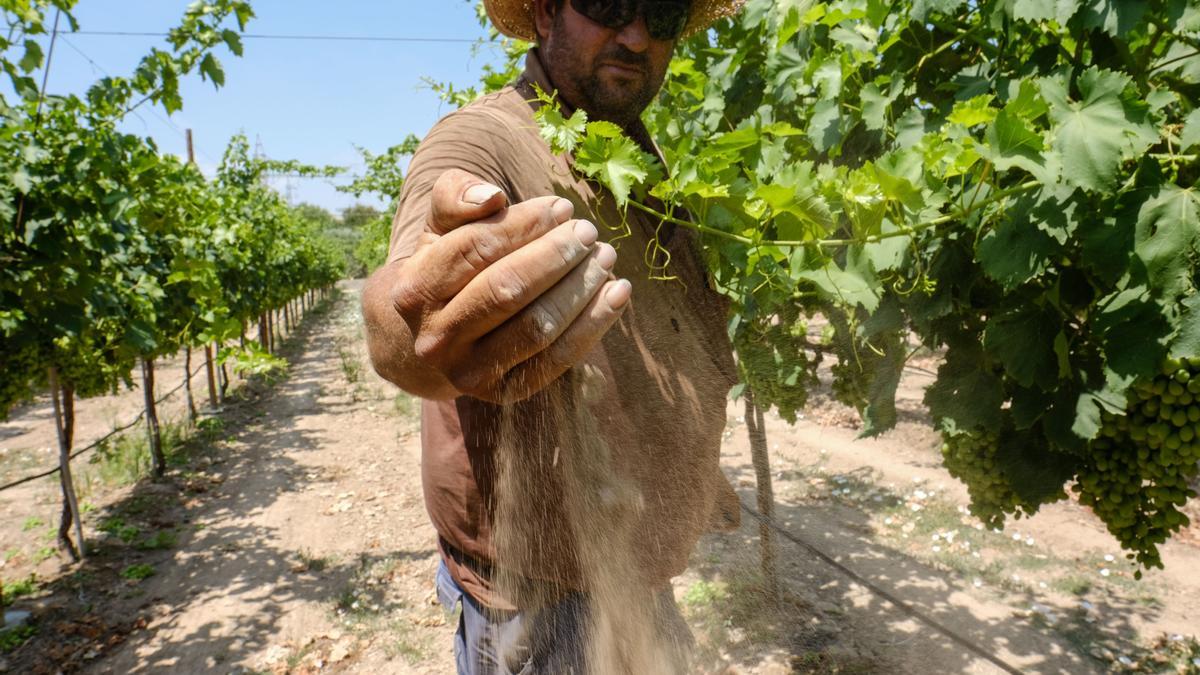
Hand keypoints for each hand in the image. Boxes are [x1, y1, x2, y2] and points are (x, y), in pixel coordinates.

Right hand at [387, 169, 631, 402]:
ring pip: (536, 327)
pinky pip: (560, 359)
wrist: (435, 338)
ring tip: (605, 257)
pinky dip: (595, 323)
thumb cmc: (447, 268)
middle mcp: (436, 339)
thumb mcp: (439, 229)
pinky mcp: (506, 392)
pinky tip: (618, 291)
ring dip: (579, 288)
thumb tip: (491, 196)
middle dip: (555, 256)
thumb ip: (455, 197)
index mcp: (415, 292)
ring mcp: (470, 373)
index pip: (474, 250)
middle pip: (506, 291)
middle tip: (587, 231)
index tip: (560, 208)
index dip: (523, 225)